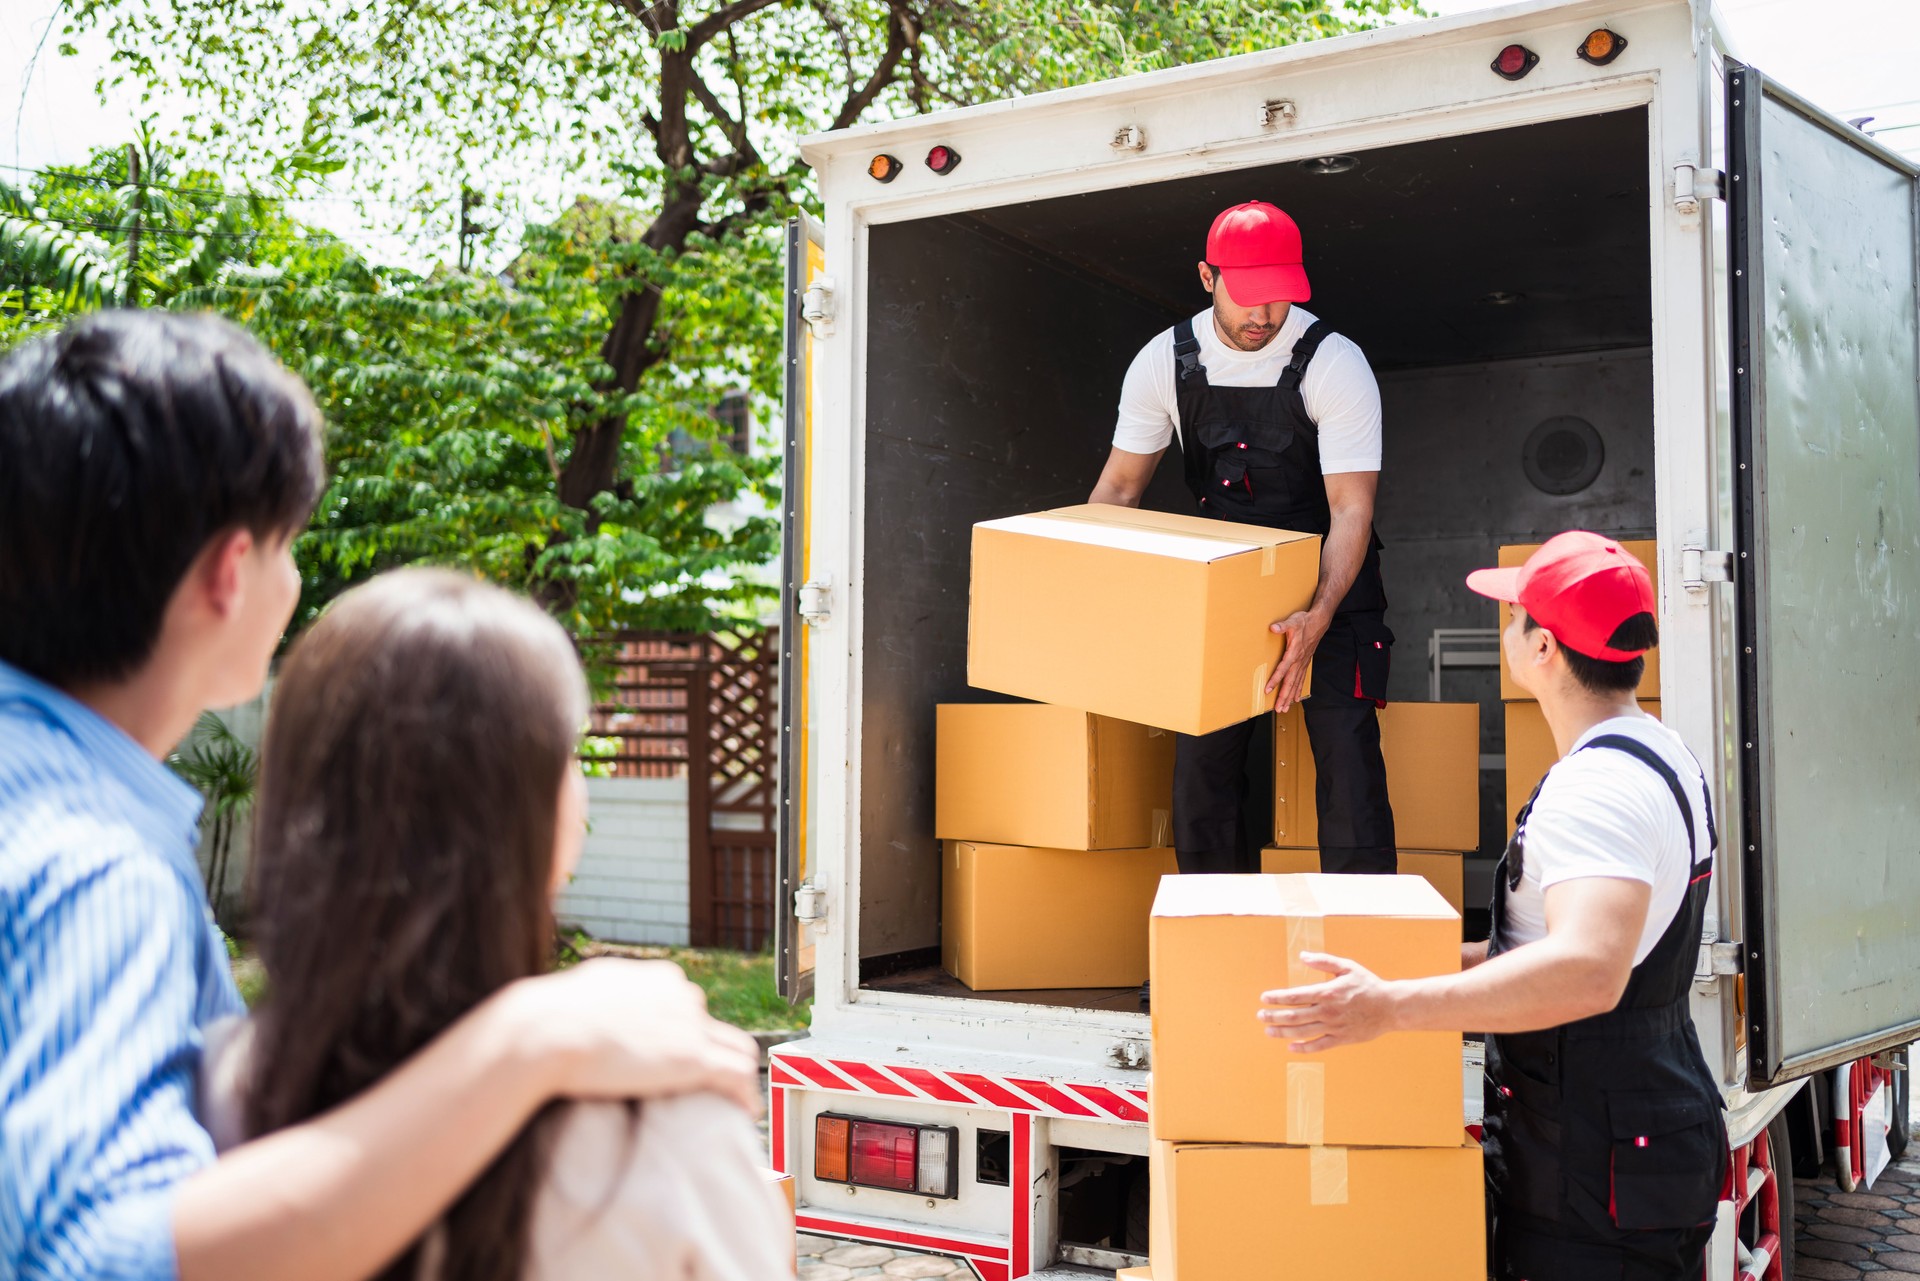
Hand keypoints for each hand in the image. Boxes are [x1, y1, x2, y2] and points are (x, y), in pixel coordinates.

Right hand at [510, 958, 762, 1115]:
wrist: (549, 1030)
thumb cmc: (552, 1015)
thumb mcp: (587, 989)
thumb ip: (606, 994)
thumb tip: (594, 1001)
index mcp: (660, 979)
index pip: (689, 1005)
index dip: (688, 1033)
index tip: (684, 1057)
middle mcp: (682, 995)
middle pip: (714, 1027)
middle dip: (715, 1054)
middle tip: (714, 1082)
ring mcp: (691, 1025)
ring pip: (737, 1049)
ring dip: (740, 1076)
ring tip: (739, 1101)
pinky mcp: (692, 1058)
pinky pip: (736, 1075)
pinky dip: (745, 1095)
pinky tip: (745, 1112)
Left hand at [1257, 953, 1397, 1051]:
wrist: (1391, 1007)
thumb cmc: (1367, 984)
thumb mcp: (1347, 966)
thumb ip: (1323, 961)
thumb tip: (1302, 955)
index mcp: (1327, 992)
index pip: (1295, 996)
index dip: (1277, 998)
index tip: (1264, 998)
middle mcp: (1328, 1011)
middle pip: (1295, 1016)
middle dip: (1274, 1016)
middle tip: (1260, 1016)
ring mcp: (1335, 1026)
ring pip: (1303, 1032)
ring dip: (1283, 1032)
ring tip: (1269, 1031)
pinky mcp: (1342, 1039)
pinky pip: (1319, 1045)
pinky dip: (1304, 1048)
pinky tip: (1291, 1047)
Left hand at [1265, 608, 1329, 712]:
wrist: (1319, 622)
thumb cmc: (1304, 622)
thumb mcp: (1292, 621)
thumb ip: (1282, 626)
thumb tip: (1273, 628)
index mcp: (1294, 652)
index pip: (1283, 669)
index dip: (1275, 680)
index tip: (1268, 690)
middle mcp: (1299, 661)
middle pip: (1290, 682)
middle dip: (1284, 696)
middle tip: (1278, 708)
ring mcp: (1303, 663)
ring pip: (1296, 683)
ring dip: (1290, 696)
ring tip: (1285, 708)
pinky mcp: (1305, 663)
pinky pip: (1301, 679)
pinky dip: (1298, 689)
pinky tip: (1296, 698)